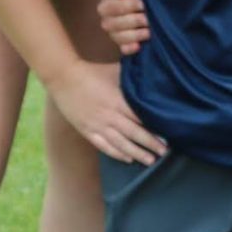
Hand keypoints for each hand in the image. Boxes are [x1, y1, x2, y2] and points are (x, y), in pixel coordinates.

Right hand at [45, 60, 166, 163]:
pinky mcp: (87, 130)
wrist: (64, 78)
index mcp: (118, 101)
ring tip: (150, 160)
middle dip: (151, 143)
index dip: (155, 127)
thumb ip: (133, 77)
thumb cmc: (92, 72)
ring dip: (136, 153)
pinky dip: (116, 154)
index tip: (168, 134)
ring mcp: (97, 125)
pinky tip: (127, 159)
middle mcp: (109, 116)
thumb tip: (151, 75)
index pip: (141, 118)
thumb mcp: (115, 72)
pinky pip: (103, 146)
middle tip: (165, 151)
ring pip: (120, 144)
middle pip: (134, 133)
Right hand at [98, 0, 151, 55]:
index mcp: (105, 5)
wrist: (144, 1)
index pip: (113, 7)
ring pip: (120, 38)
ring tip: (149, 31)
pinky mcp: (123, 45)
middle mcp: (106, 21)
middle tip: (149, 18)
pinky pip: (123, 50)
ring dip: (135, 35)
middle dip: (134, 20)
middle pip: (116, 24)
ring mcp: (114, 34)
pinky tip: (139, 46)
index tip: (143, 3)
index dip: (128, 5)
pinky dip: (130, 49)